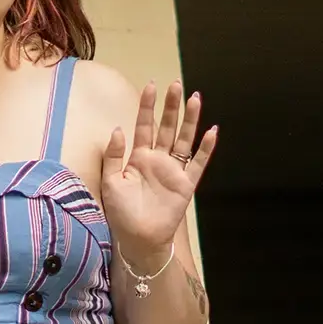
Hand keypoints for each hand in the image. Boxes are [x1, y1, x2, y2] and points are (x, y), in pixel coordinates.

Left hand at [101, 80, 218, 255]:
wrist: (138, 238)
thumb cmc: (121, 213)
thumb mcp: (110, 182)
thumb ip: (113, 155)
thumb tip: (118, 129)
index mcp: (138, 158)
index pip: (144, 126)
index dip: (147, 107)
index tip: (151, 86)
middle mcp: (158, 160)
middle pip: (167, 127)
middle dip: (172, 106)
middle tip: (176, 85)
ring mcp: (173, 171)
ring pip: (184, 139)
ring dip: (190, 120)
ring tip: (195, 99)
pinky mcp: (186, 184)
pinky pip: (198, 163)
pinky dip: (206, 148)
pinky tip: (212, 132)